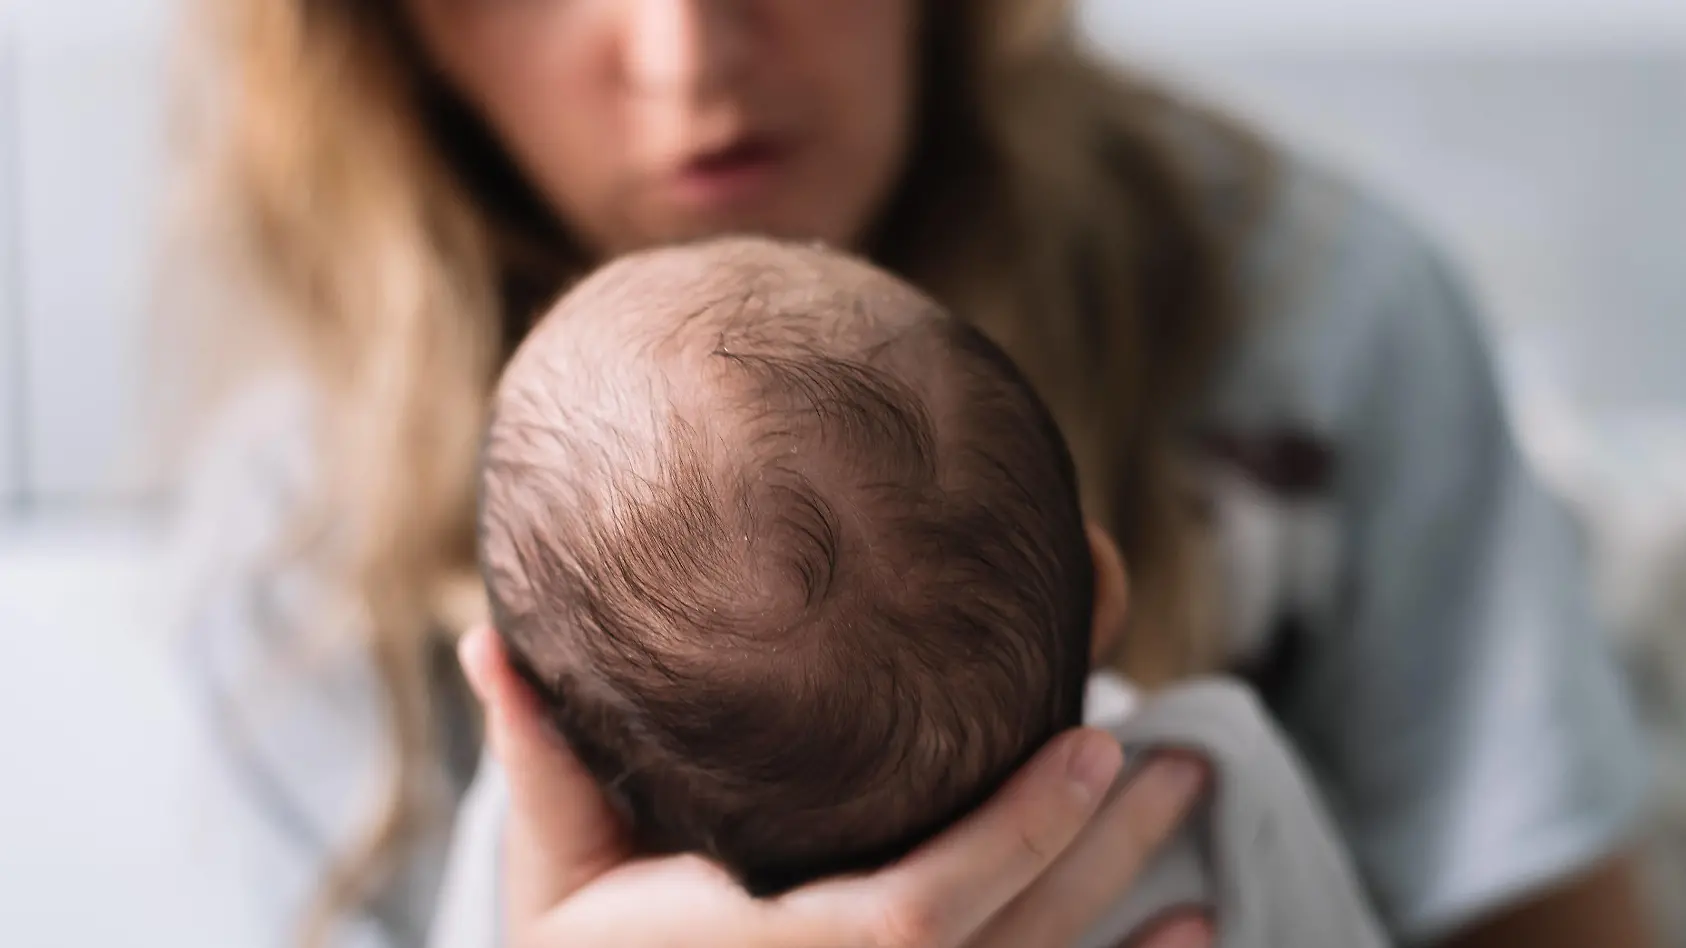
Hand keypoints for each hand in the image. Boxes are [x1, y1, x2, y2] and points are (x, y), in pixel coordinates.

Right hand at [459, 627, 1213, 947]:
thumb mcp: (553, 875)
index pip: (920, 917)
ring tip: (1198, 817)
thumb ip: (541, 758)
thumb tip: (488, 639)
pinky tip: (1203, 932)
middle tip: (1178, 759)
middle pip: (1011, 942)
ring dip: (1131, 907)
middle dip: (1104, 852)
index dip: (1014, 837)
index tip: (1092, 743)